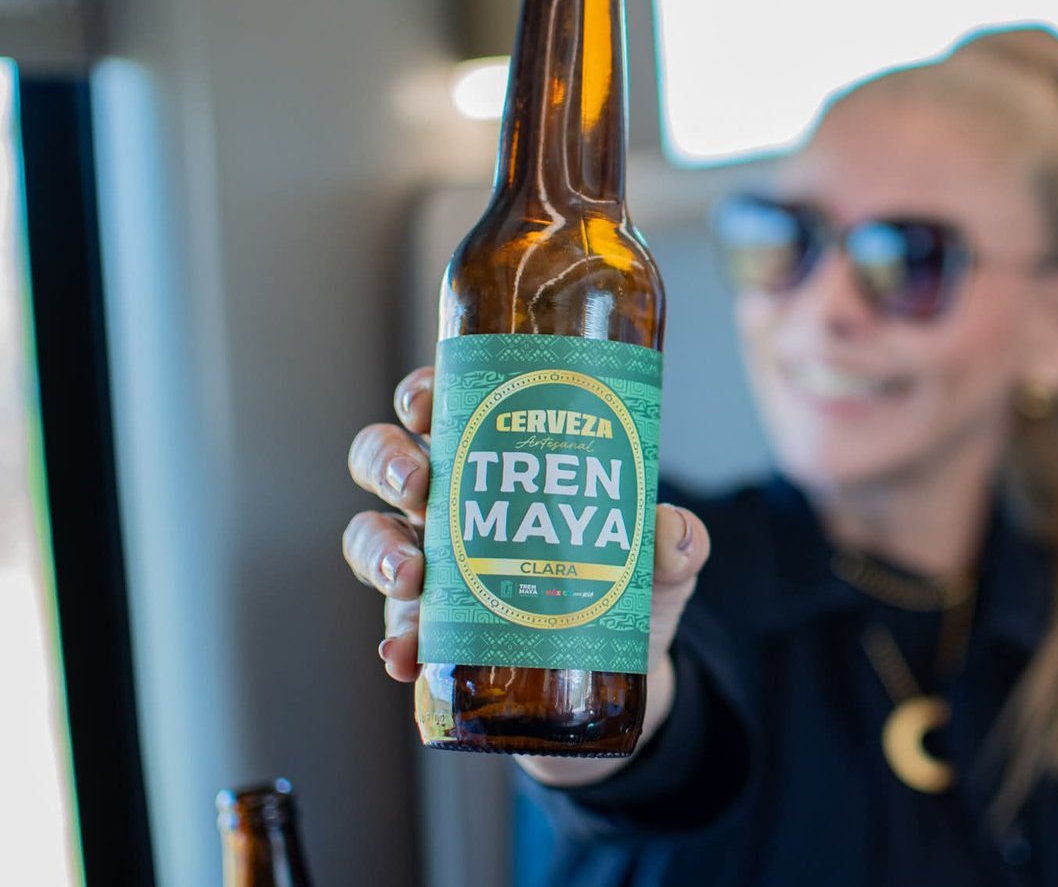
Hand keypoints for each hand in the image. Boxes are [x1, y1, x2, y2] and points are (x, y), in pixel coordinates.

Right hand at [343, 367, 710, 782]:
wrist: (618, 675)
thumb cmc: (627, 588)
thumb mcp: (660, 564)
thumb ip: (675, 545)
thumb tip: (673, 531)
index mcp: (497, 458)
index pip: (443, 405)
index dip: (422, 394)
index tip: (429, 404)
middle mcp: (450, 503)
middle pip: (387, 458)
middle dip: (389, 461)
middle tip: (419, 485)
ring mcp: (430, 566)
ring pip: (371, 535)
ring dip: (377, 550)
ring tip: (410, 577)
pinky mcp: (427, 631)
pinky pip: (392, 630)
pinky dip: (394, 642)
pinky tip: (403, 656)